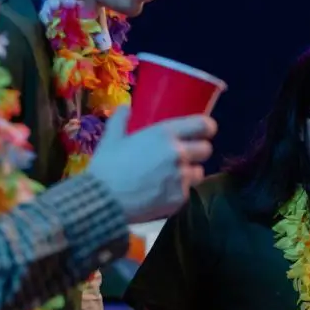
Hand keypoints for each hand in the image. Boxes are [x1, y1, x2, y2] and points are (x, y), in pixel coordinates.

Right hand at [88, 105, 215, 222]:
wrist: (103, 201)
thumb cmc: (106, 166)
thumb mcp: (111, 138)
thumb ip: (120, 120)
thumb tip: (125, 108)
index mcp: (165, 133)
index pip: (204, 125)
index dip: (207, 128)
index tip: (203, 131)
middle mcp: (178, 153)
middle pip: (206, 149)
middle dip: (197, 151)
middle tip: (183, 155)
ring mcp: (181, 177)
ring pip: (199, 172)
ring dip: (189, 172)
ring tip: (172, 176)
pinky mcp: (179, 198)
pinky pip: (187, 191)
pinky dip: (178, 190)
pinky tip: (162, 191)